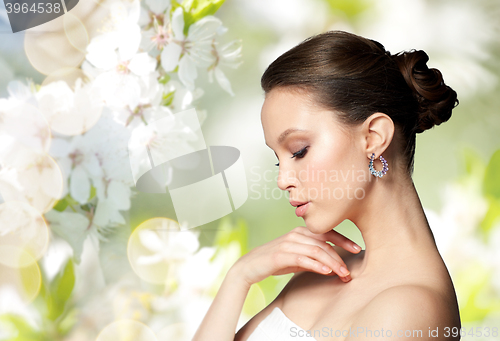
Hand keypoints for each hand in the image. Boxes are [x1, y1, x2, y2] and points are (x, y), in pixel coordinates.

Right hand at [233, 226, 360, 286]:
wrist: (250, 266)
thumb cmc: (274, 262)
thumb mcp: (297, 258)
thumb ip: (313, 257)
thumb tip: (333, 265)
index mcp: (301, 232)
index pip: (327, 233)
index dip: (344, 240)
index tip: (358, 248)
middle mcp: (296, 234)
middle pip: (324, 243)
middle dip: (340, 257)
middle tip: (350, 271)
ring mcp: (288, 243)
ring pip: (317, 250)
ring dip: (332, 263)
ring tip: (343, 274)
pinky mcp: (281, 254)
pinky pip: (304, 258)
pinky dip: (317, 265)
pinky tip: (327, 272)